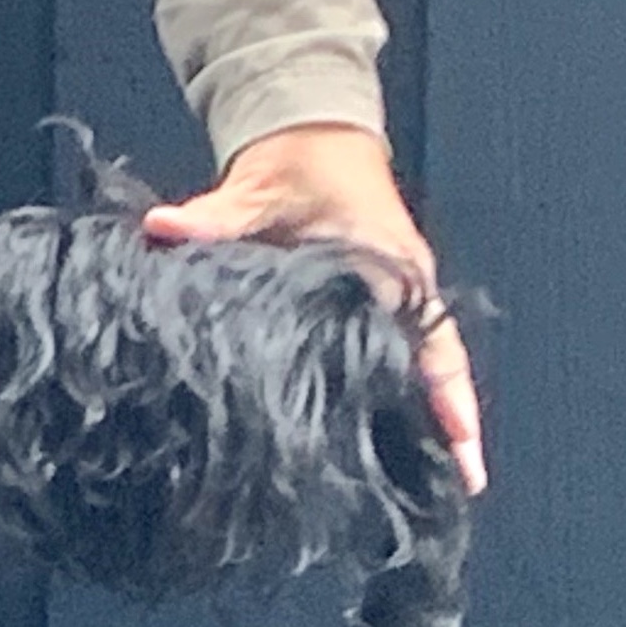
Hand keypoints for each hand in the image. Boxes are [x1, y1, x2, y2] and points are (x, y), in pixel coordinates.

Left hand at [144, 123, 486, 495]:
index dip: (443, 387)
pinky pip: (400, 362)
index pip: (428, 333)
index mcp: (390, 262)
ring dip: (433, 420)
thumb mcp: (255, 190)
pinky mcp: (375, 310)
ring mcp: (394, 301)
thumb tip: (161, 228)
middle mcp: (404, 287)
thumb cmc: (293, 165)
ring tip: (442, 486)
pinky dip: (406, 402)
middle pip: (439, 365)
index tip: (459, 435)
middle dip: (453, 423)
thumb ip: (213, 217)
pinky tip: (399, 450)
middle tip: (464, 488)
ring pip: (424, 369)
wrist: (309, 138)